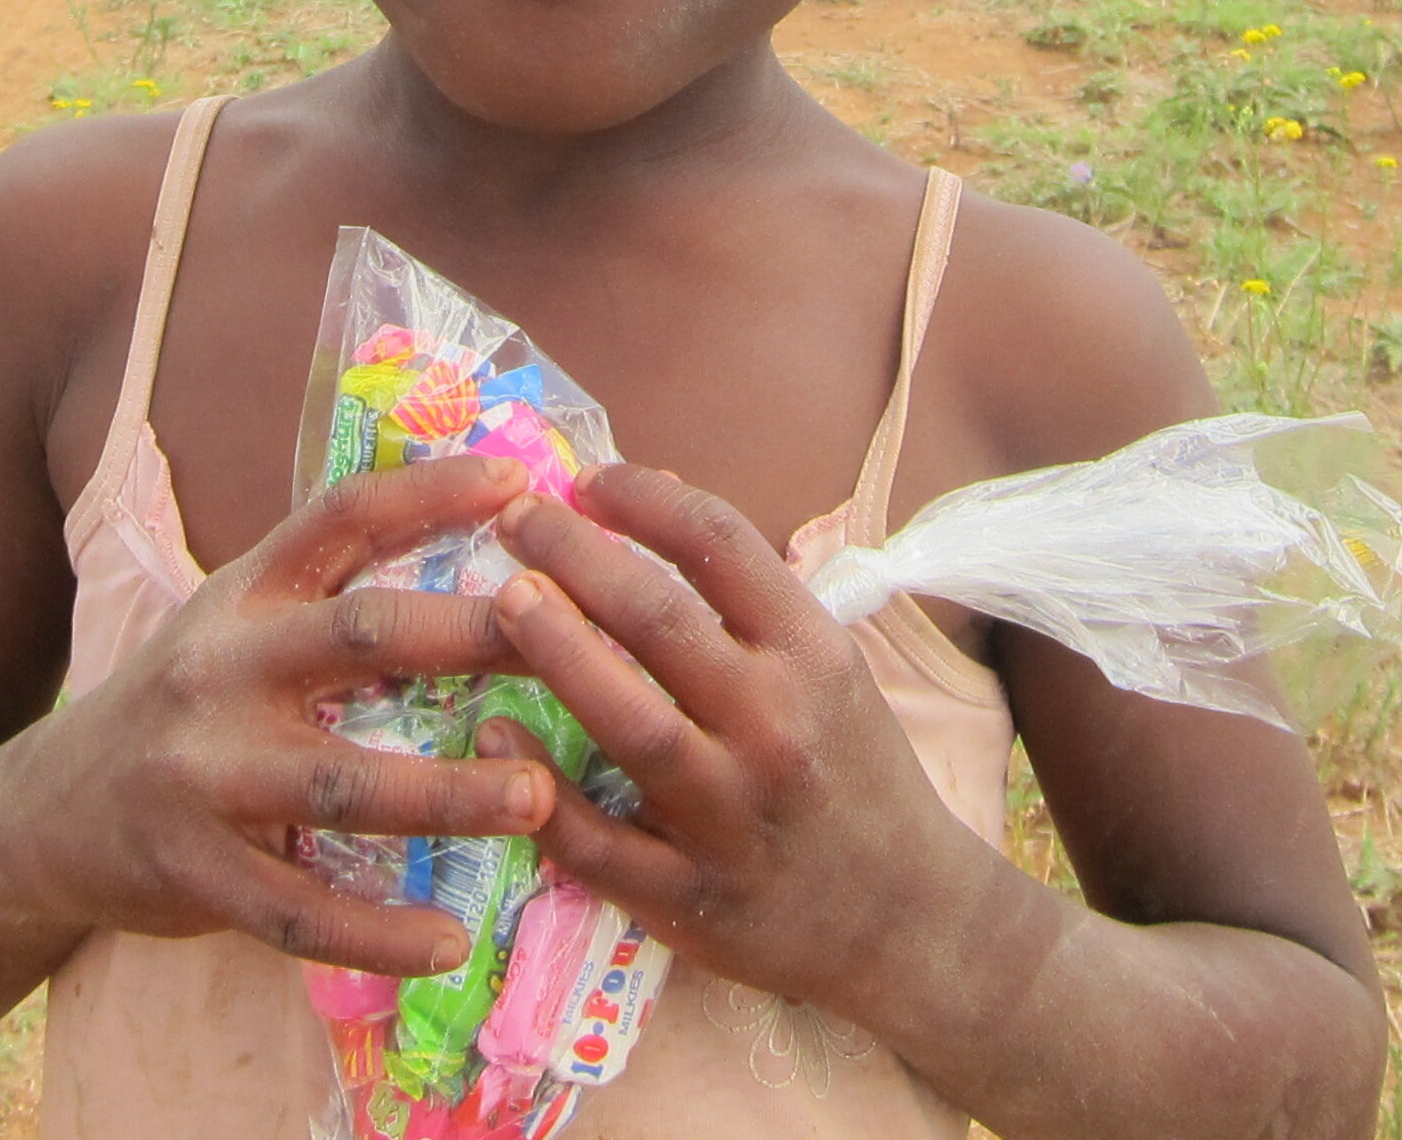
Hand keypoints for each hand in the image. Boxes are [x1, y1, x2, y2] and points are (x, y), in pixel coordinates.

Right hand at [0, 454, 556, 974]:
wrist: (40, 817)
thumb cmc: (181, 710)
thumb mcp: (234, 627)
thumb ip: (328, 598)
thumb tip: (476, 558)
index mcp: (244, 596)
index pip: (340, 517)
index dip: (430, 492)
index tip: (522, 482)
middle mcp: (221, 668)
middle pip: (360, 635)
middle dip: (471, 636)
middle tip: (572, 644)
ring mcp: (203, 772)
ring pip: (343, 782)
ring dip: (447, 793)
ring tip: (537, 799)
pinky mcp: (192, 871)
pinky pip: (298, 910)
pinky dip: (376, 933)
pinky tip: (448, 941)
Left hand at [480, 464, 1017, 1021]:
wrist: (908, 919)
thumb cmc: (855, 773)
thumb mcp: (831, 669)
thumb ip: (751, 596)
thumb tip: (654, 494)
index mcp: (814, 656)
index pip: (720, 544)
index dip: (642, 498)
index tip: (587, 480)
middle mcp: (776, 727)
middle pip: (659, 619)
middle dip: (575, 555)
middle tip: (516, 521)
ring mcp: (730, 817)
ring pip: (629, 721)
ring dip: (556, 651)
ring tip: (503, 598)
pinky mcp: (689, 897)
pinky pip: (598, 842)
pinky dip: (541, 789)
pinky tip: (493, 736)